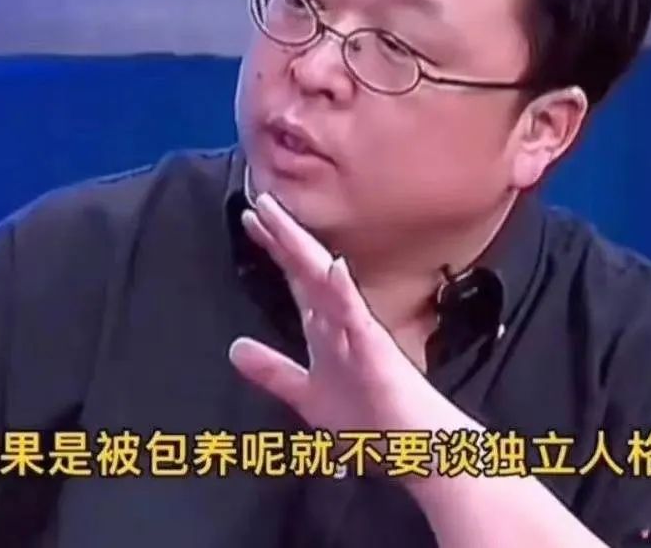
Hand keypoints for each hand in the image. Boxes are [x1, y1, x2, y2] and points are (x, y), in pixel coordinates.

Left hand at [228, 192, 467, 437]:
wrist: (415, 451)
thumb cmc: (369, 422)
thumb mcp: (307, 395)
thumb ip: (274, 371)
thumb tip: (235, 348)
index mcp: (326, 331)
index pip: (298, 279)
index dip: (275, 249)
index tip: (252, 218)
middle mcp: (341, 323)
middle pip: (308, 270)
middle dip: (283, 236)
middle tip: (260, 199)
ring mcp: (358, 334)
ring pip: (327, 283)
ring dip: (303, 250)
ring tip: (282, 218)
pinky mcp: (375, 353)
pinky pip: (357, 320)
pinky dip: (344, 293)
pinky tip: (333, 267)